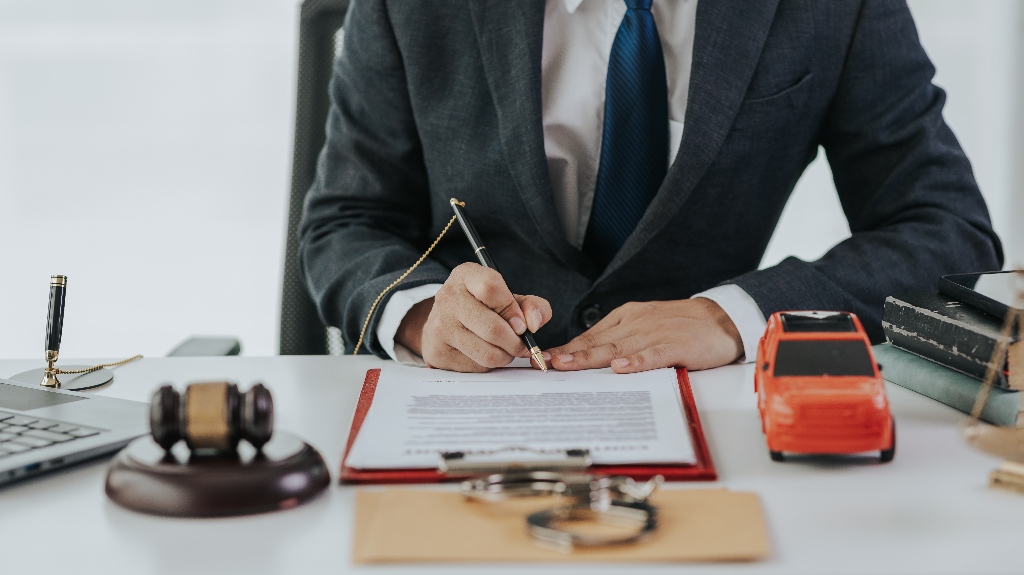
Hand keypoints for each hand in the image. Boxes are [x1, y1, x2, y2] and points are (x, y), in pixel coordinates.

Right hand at [395, 263, 551, 371]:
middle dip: (515, 342)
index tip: (521, 323)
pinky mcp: (437, 352)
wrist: (445, 323)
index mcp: (466, 275)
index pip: (491, 287)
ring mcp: (439, 326)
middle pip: (493, 328)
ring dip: (505, 356)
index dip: (512, 310)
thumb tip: (533, 323)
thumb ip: (532, 306)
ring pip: (488, 353)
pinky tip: (484, 353)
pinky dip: (488, 365)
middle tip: (520, 344)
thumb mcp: (509, 298)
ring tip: (504, 349)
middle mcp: (448, 297)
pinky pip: (476, 367)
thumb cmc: (484, 308)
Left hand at [547, 298, 741, 372]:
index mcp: (627, 317)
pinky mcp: (676, 345)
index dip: (568, 347)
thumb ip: (618, 339)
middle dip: (572, 353)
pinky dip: (636, 362)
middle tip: (548, 363)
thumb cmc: (680, 326)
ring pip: (619, 348)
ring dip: (593, 357)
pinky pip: (652, 355)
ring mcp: (656, 333)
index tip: (545, 359)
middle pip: (600, 341)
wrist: (721, 319)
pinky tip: (620, 369)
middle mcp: (637, 322)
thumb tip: (586, 356)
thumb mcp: (644, 326)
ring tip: (571, 365)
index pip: (591, 334)